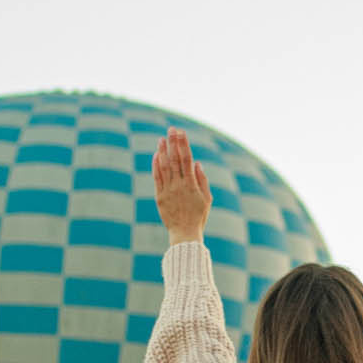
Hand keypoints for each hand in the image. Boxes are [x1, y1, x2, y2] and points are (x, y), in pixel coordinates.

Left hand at [153, 128, 211, 242]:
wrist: (184, 234)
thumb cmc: (198, 216)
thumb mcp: (207, 199)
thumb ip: (202, 180)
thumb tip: (197, 163)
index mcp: (192, 184)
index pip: (187, 159)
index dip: (183, 144)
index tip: (181, 132)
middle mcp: (179, 185)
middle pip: (175, 159)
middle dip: (173, 143)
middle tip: (171, 129)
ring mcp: (168, 190)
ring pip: (165, 166)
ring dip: (163, 151)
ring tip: (161, 139)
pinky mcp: (159, 197)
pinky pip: (157, 178)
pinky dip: (156, 165)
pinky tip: (156, 155)